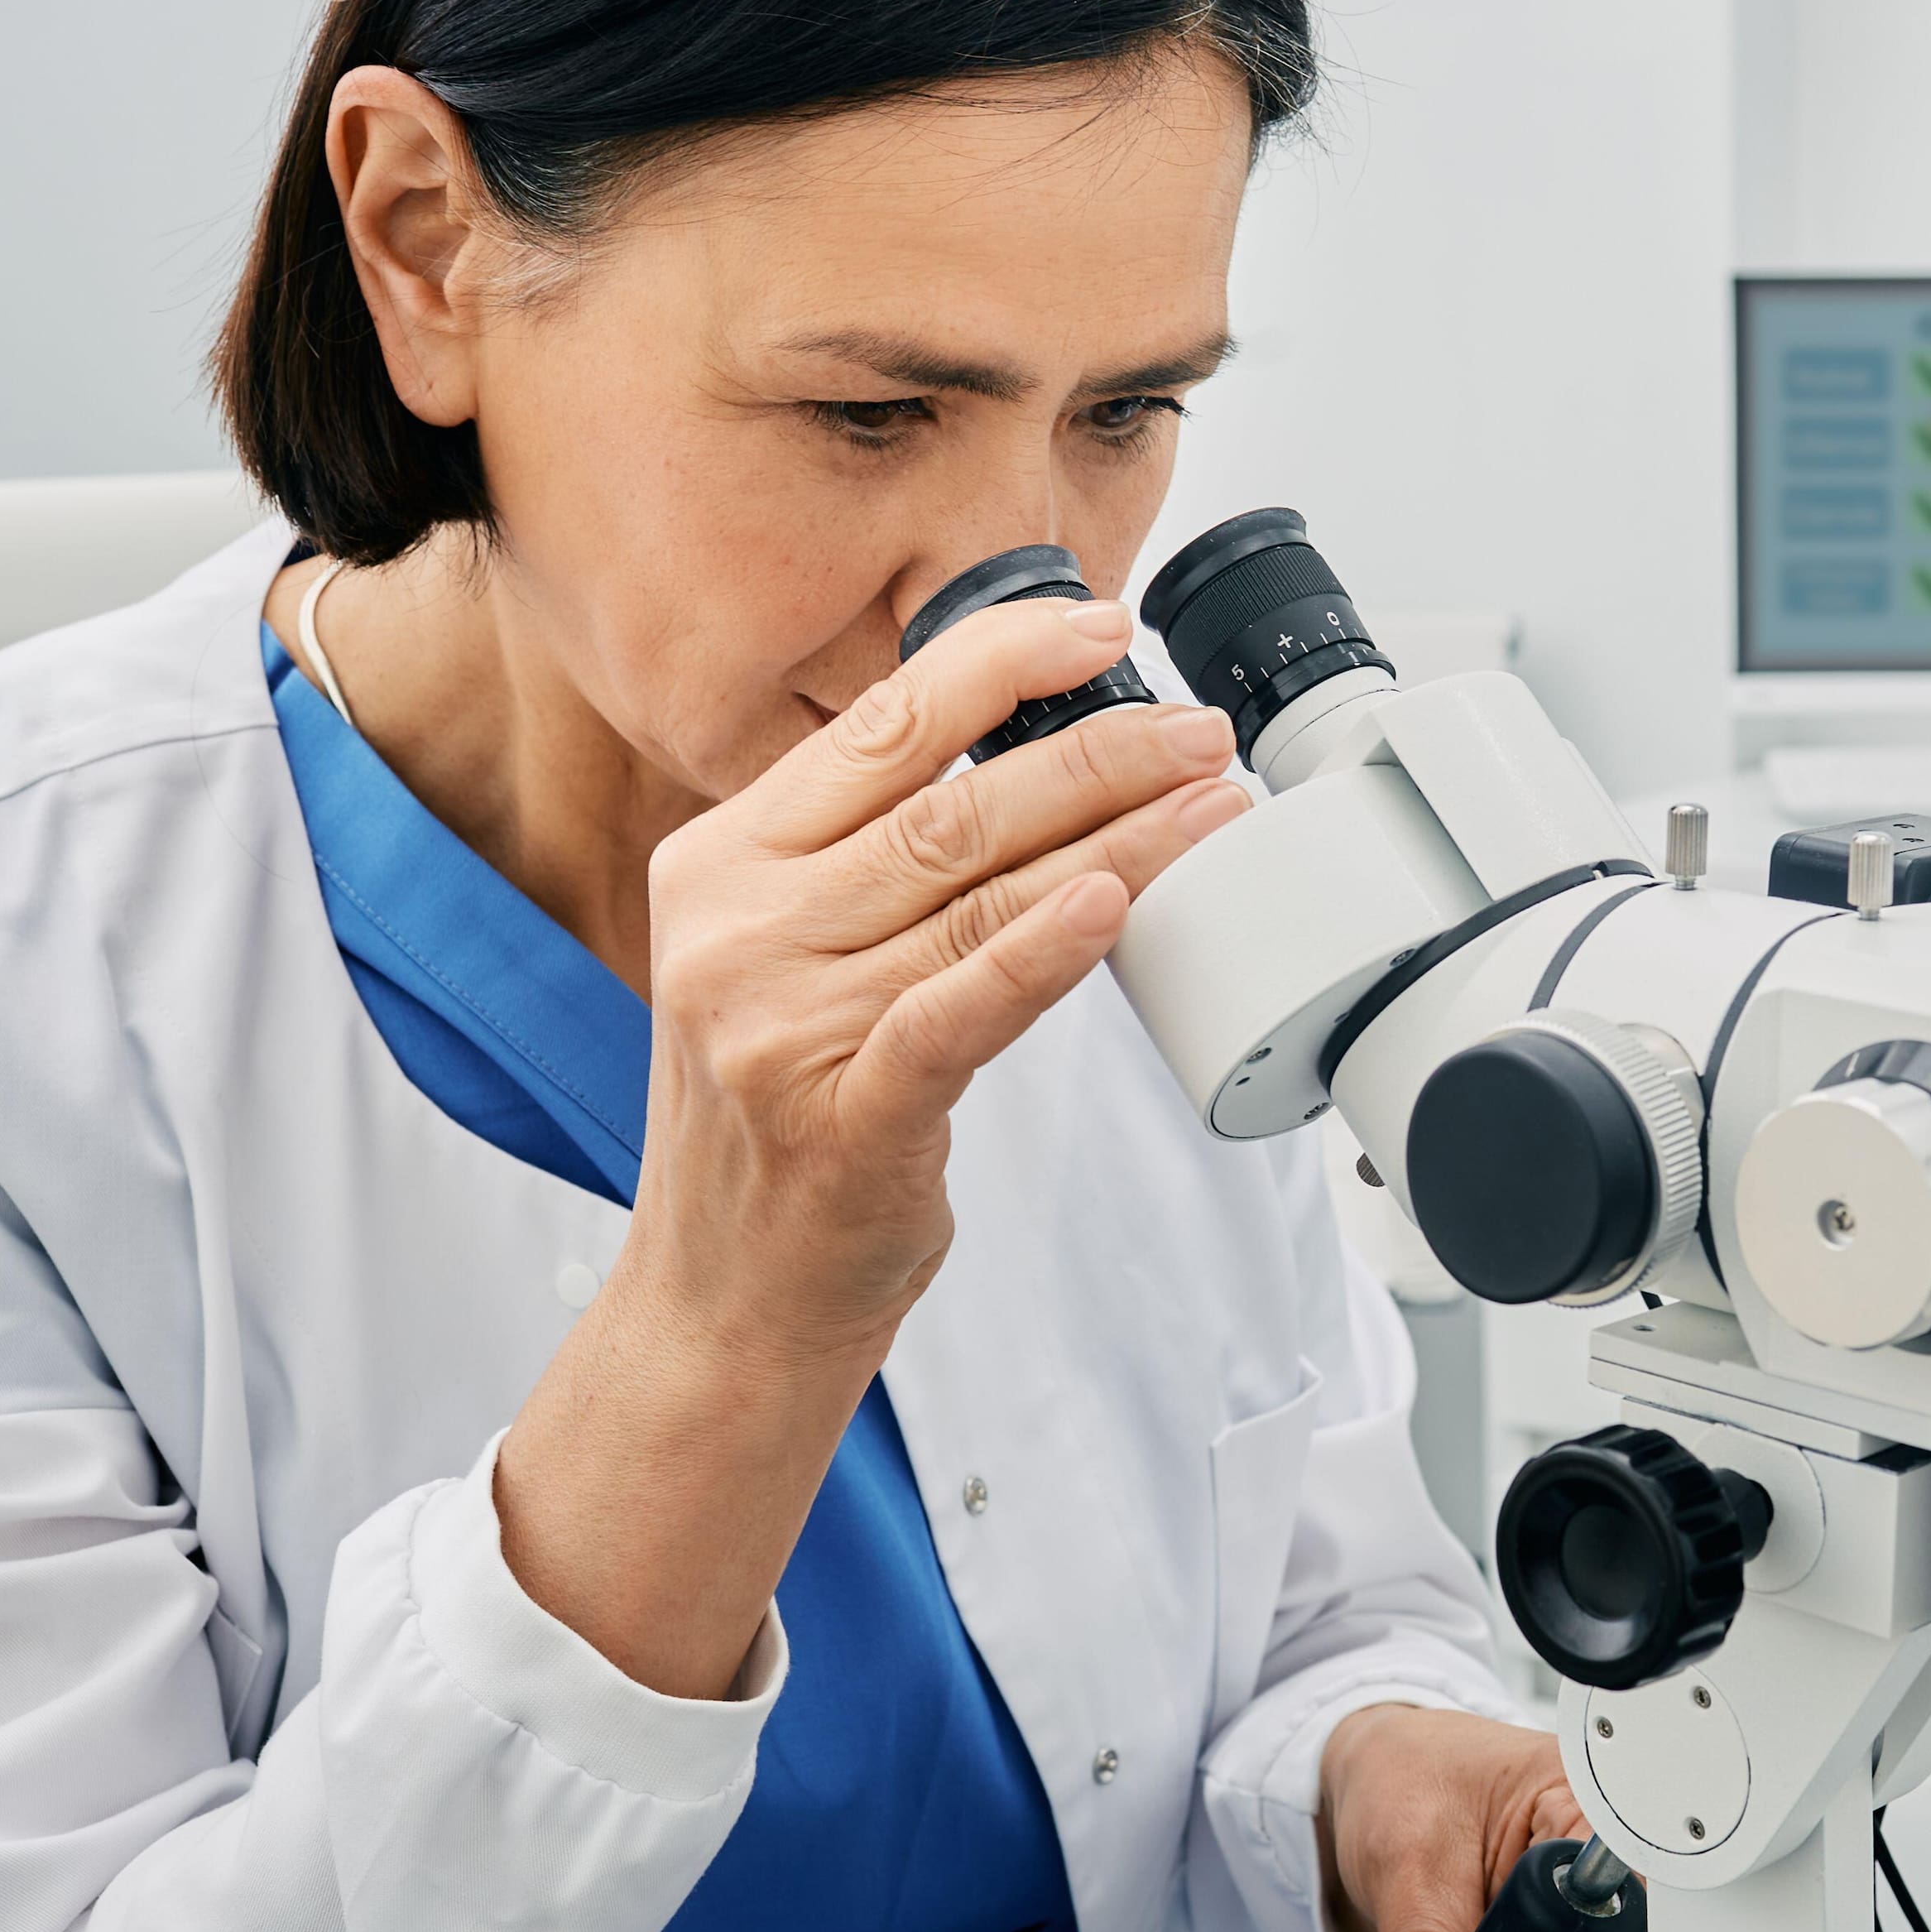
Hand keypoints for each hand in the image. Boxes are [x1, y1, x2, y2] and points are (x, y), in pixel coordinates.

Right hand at [498, 597, 1245, 1694]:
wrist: (723, 1304)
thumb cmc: (778, 1130)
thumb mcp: (778, 965)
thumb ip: (858, 865)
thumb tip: (1019, 757)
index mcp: (718, 866)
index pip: (877, 727)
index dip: (999, 662)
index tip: (1099, 627)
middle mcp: (737, 930)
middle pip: (949, 803)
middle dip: (1095, 752)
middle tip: (1198, 730)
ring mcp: (780, 1022)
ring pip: (979, 895)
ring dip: (1118, 839)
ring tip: (1212, 801)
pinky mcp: (839, 1113)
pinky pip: (961, 1008)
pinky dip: (1044, 950)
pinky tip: (1114, 900)